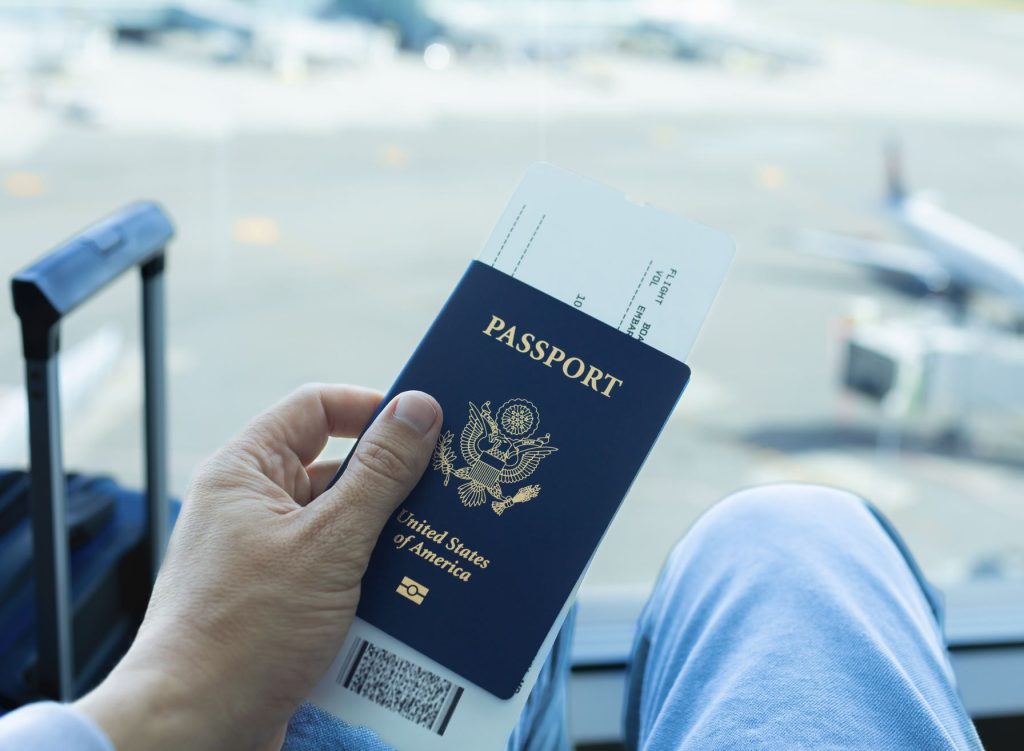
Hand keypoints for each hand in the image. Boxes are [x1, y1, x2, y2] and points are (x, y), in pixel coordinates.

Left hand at [76, 384, 441, 750]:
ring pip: (340, 521)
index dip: (371, 408)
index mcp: (245, 470)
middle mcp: (250, 504)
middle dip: (391, 479)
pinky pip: (334, 567)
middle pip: (334, 466)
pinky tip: (412, 588)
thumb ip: (379, 474)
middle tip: (447, 487)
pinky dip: (370, 573)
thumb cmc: (244, 632)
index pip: (315, 408)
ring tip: (438, 541)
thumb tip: (419, 409)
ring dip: (385, 532)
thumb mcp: (328, 543)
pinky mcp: (277, 598)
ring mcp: (263, 553)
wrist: (194, 728)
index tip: (424, 424)